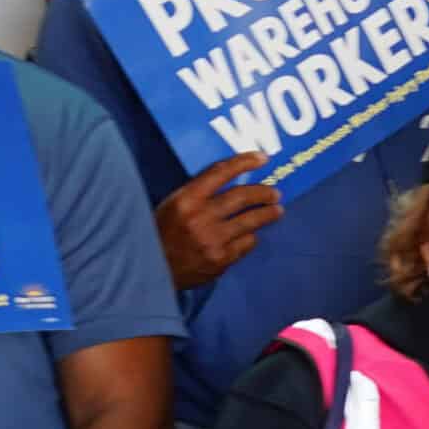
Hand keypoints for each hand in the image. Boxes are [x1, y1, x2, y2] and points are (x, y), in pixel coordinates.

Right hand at [156, 150, 283, 289]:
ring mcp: (212, 240)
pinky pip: (246, 244)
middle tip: (275, 193)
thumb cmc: (161, 232)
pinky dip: (251, 237)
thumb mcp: (173, 204)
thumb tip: (232, 177)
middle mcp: (201, 217)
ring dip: (267, 214)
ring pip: (250, 221)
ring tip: (276, 211)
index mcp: (187, 199)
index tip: (262, 158)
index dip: (245, 162)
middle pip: (242, 197)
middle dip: (263, 193)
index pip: (221, 172)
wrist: (152, 270)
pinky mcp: (220, 260)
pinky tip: (252, 235)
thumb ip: (199, 191)